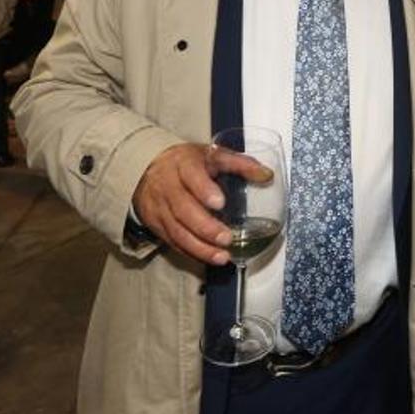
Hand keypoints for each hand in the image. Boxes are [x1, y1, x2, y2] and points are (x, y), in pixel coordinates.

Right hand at [132, 143, 273, 264]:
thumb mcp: (211, 155)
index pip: (191, 176)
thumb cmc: (187, 163)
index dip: (203, 189)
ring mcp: (159, 208)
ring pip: (176, 230)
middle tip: (226, 238)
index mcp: (183, 165)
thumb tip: (267, 175)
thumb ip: (239, 164)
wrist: (147, 168)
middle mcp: (168, 187)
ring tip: (221, 256)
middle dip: (205, 227)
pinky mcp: (156, 225)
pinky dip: (190, 252)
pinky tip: (208, 258)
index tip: (220, 202)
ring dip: (199, 247)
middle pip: (183, 209)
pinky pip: (172, 242)